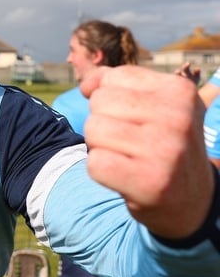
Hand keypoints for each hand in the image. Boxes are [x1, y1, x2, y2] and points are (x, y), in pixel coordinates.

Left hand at [81, 65, 213, 238]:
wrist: (190, 198)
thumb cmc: (159, 144)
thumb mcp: (149, 104)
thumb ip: (113, 83)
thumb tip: (86, 85)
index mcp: (179, 90)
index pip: (113, 78)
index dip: (112, 102)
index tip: (139, 122)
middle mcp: (178, 117)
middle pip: (99, 102)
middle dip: (104, 122)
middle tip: (131, 143)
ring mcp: (166, 150)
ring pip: (93, 130)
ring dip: (100, 146)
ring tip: (128, 158)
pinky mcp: (150, 182)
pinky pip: (95, 163)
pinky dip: (100, 171)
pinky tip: (124, 176)